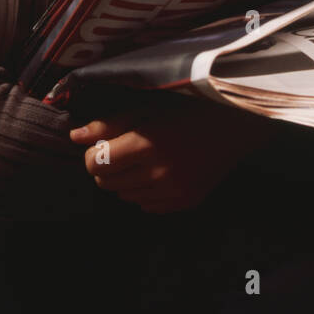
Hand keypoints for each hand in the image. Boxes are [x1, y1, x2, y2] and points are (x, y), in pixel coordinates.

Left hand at [69, 97, 276, 213]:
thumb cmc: (191, 107)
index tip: (105, 144)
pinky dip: (146, 192)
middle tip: (124, 151)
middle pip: (106, 183)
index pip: (96, 163)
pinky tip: (160, 173)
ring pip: (125, 196)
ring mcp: (173, 191)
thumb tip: (75, 137)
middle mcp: (158, 173)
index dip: (93, 154)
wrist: (238, 124)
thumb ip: (110, 123)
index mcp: (147, 144)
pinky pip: (148, 206)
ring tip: (144, 160)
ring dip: (126, 180)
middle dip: (107, 167)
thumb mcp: (149, 107)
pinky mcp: (185, 202)